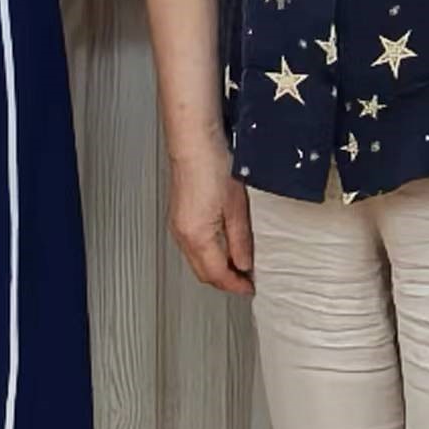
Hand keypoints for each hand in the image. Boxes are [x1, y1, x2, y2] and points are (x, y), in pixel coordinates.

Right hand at [166, 151, 254, 294]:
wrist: (194, 141)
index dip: (236, 285)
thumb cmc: (213, 165)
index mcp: (197, 237)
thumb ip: (240, 241)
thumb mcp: (236, 208)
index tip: (250, 288)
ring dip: (216, 267)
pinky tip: (222, 245)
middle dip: (225, 280)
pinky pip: (192, 246)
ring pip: (197, 260)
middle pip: (204, 272)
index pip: (217, 275)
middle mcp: (182, 235)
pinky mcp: (179, 215)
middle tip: (245, 280)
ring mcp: (178, 225)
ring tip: (238, 263)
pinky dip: (208, 253)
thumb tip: (244, 264)